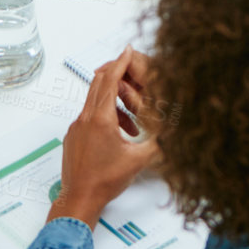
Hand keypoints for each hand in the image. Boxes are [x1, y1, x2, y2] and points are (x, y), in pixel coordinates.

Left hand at [47, 48, 160, 228]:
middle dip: (115, 73)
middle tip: (131, 70)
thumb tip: (175, 131)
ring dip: (113, 101)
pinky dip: (104, 115)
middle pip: (99, 84)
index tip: (128, 49)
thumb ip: (158, 141)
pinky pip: (89, 116)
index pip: (111, 81)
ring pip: (94, 102)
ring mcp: (76, 127)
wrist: (79, 199)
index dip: (121, 63)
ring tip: (131, 121)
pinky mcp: (73, 137)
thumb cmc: (106, 180)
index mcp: (101, 118)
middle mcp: (85, 118)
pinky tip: (117, 133)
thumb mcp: (139, 159)